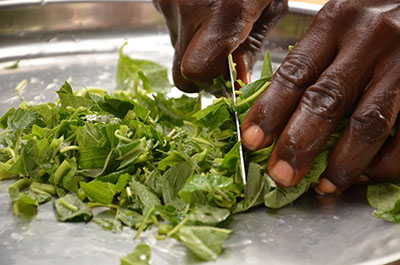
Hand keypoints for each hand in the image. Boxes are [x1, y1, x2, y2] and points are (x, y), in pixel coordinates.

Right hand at [153, 0, 287, 94]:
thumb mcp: (269, 4)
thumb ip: (251, 47)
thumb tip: (237, 81)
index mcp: (223, 13)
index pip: (197, 72)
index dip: (210, 83)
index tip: (226, 80)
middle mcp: (187, 8)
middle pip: (181, 73)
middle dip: (199, 75)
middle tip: (219, 59)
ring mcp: (167, 0)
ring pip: (176, 50)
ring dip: (195, 47)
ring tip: (215, 21)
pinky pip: (171, 26)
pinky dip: (188, 27)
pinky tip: (204, 8)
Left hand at [242, 0, 399, 193]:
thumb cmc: (369, 20)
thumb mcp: (336, 25)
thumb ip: (313, 61)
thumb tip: (278, 117)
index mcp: (335, 22)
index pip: (294, 74)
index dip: (270, 112)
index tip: (252, 141)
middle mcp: (368, 40)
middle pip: (326, 101)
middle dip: (299, 144)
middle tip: (281, 174)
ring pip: (368, 123)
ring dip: (343, 163)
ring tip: (324, 186)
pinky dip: (385, 161)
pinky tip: (365, 174)